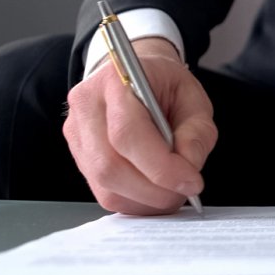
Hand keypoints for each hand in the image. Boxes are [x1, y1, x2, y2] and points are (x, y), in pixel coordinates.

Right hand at [63, 38, 215, 214]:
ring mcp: (76, 133)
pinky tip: (154, 192)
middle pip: (110, 166)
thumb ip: (197, 131)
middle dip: (154, 189)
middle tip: (185, 191)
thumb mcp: (192, 96)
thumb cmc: (163, 85)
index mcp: (114, 82)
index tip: (191, 181)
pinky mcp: (78, 155)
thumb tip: (189, 165)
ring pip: (104, 184)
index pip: (128, 134)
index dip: (161, 166)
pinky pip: (102, 190)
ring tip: (172, 192)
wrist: (133, 75)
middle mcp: (86, 107)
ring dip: (144, 199)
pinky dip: (133, 199)